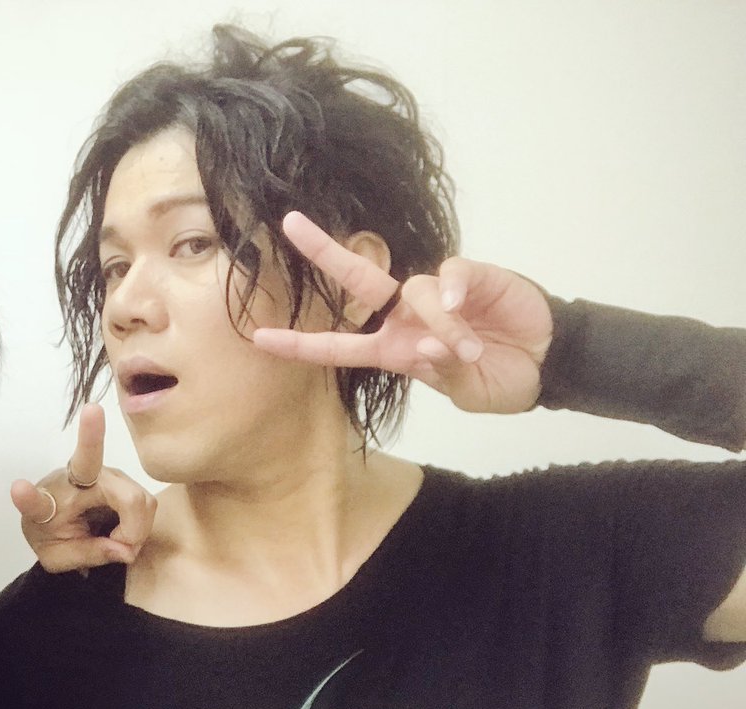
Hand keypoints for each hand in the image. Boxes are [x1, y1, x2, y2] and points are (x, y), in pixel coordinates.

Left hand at [13, 403, 157, 572]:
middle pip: (125, 497)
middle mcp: (76, 476)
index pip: (37, 499)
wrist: (54, 517)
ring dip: (136, 529)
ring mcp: (104, 471)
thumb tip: (127, 550)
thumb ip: (89, 555)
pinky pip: (146, 502)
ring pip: (141, 500)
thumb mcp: (59, 557)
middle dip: (133, 528)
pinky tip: (121, 530)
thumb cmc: (51, 534)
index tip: (27, 481)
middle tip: (124, 549)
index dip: (30, 494)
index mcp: (47, 501)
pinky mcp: (121, 476)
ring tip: (117, 540)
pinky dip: (140, 525)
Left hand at [253, 211, 553, 413]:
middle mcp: (406, 316)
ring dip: (440, 323)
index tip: (258, 339)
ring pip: (415, 290)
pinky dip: (453, 289)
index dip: (299, 343)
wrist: (545, 364)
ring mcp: (439, 293)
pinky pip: (451, 274)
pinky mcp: (473, 275)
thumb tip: (426, 347)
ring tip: (470, 350)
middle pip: (358, 280)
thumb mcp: (463, 389)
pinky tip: (462, 305)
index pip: (337, 344)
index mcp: (392, 348)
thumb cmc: (495, 378)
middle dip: (324, 252)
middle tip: (292, 224)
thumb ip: (440, 370)